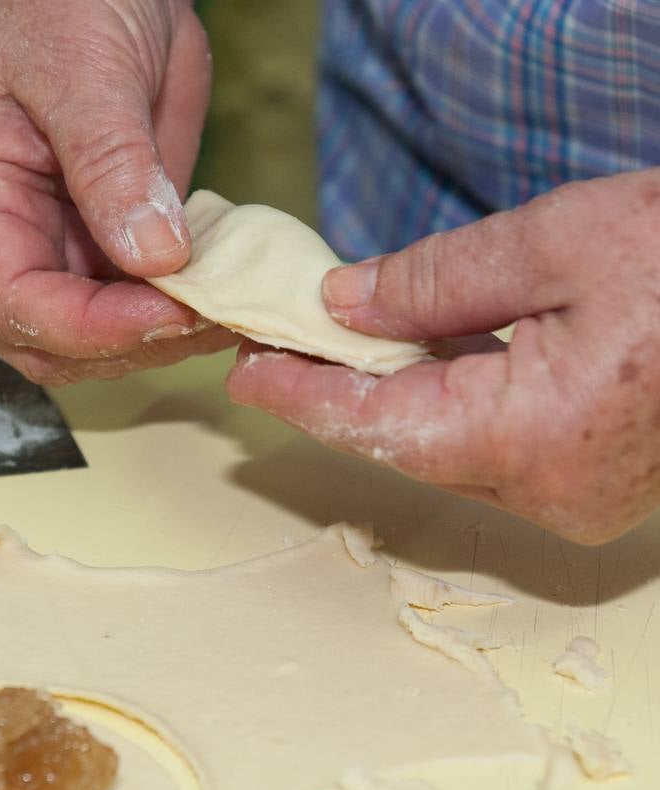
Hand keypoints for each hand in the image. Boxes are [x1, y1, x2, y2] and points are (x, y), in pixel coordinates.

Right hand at [0, 0, 236, 385]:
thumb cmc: (59, 1)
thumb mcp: (83, 69)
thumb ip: (110, 161)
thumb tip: (151, 255)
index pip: (9, 300)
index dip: (85, 325)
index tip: (165, 313)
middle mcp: (2, 237)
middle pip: (48, 340)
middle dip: (125, 344)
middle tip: (208, 317)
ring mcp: (57, 244)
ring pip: (98, 337)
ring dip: (163, 336)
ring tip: (232, 307)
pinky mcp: (109, 241)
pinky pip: (142, 300)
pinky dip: (186, 308)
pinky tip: (231, 289)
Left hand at [226, 169, 659, 544]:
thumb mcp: (560, 241)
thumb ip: (437, 281)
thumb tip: (344, 303)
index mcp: (536, 438)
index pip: (377, 425)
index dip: (302, 394)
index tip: (243, 369)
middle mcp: (553, 490)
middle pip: (408, 442)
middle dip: (341, 390)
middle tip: (278, 343)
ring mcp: (580, 495)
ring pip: (451, 446)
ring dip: (394, 393)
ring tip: (334, 342)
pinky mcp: (597, 480)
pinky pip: (497, 444)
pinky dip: (453, 398)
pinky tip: (418, 356)